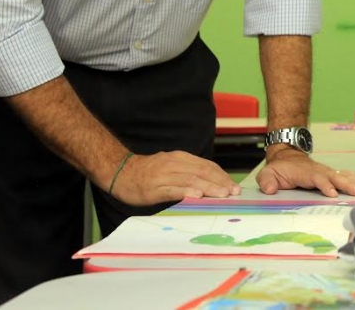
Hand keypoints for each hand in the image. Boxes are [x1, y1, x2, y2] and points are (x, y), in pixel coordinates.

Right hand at [111, 150, 240, 204]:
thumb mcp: (172, 166)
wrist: (121, 172)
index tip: (233, 185)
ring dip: (208, 187)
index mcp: (181, 158)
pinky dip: (186, 192)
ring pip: (190, 180)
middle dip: (220, 182)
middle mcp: (174, 164)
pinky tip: (196, 197)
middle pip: (202, 172)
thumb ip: (189, 172)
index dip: (221, 175)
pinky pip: (172, 190)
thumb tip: (211, 184)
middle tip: (233, 192)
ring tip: (221, 194)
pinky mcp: (154, 188)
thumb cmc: (149, 172)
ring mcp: (164, 175)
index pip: (206, 166)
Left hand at [256, 148, 354, 196]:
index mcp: (306, 172)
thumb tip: (269, 189)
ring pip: (345, 176)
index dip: (325, 185)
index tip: (332, 194)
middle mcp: (320, 171)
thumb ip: (267, 180)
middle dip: (348, 185)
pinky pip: (347, 177)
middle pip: (336, 177)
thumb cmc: (279, 168)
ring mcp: (328, 172)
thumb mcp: (267, 173)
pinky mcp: (332, 175)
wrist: (287, 156)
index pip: (317, 178)